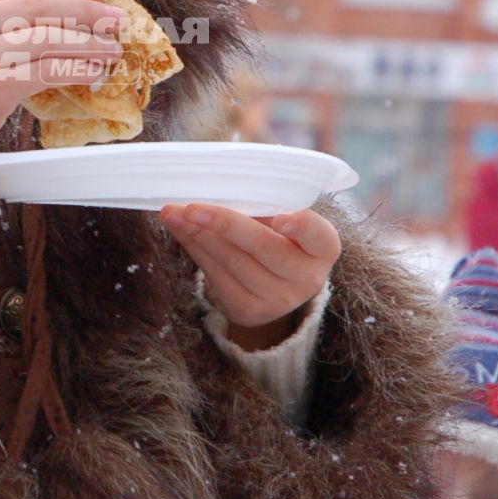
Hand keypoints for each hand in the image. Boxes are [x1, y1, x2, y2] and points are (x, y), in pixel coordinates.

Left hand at [160, 204, 339, 349]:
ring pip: (233, 261)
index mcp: (323, 248)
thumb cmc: (279, 238)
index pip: (318, 236)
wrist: (274, 286)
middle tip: (193, 207)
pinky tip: (180, 229)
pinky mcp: (248, 309)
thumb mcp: (284, 221)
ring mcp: (278, 299)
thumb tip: (217, 188)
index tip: (281, 218)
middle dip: (225, 225)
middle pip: (264, 248)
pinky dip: (194, 248)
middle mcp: (307, 278)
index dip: (302, 227)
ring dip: (198, 234)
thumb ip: (264, 206)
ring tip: (174, 213)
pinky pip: (216, 275)